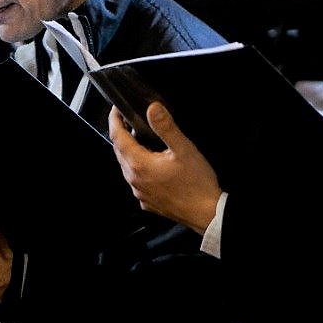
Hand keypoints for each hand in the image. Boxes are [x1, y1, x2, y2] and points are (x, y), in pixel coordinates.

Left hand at [109, 103, 221, 233]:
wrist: (207, 214)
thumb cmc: (197, 183)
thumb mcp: (183, 149)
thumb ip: (166, 127)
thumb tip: (152, 108)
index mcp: (139, 165)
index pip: (117, 137)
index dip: (114, 120)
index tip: (117, 110)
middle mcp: (135, 180)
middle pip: (119, 152)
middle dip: (121, 135)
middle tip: (129, 121)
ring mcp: (140, 193)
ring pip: (127, 167)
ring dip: (130, 152)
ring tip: (142, 140)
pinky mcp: (148, 202)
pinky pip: (136, 181)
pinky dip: (139, 168)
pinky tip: (152, 165)